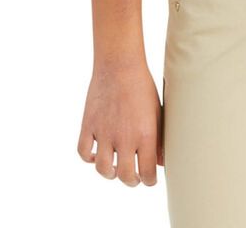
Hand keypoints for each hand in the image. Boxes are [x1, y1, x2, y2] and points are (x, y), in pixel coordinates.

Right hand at [77, 60, 162, 185]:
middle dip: (132, 181)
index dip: (150, 180)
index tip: (150, 179)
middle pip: (126, 176)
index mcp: (145, 134)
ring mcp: (104, 133)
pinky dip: (89, 157)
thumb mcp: (157, 111)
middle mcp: (124, 138)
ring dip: (111, 173)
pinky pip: (84, 152)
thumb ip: (159, 138)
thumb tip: (161, 161)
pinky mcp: (89, 125)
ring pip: (103, 169)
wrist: (120, 65)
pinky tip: (97, 154)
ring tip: (116, 169)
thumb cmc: (143, 86)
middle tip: (135, 177)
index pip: (147, 172)